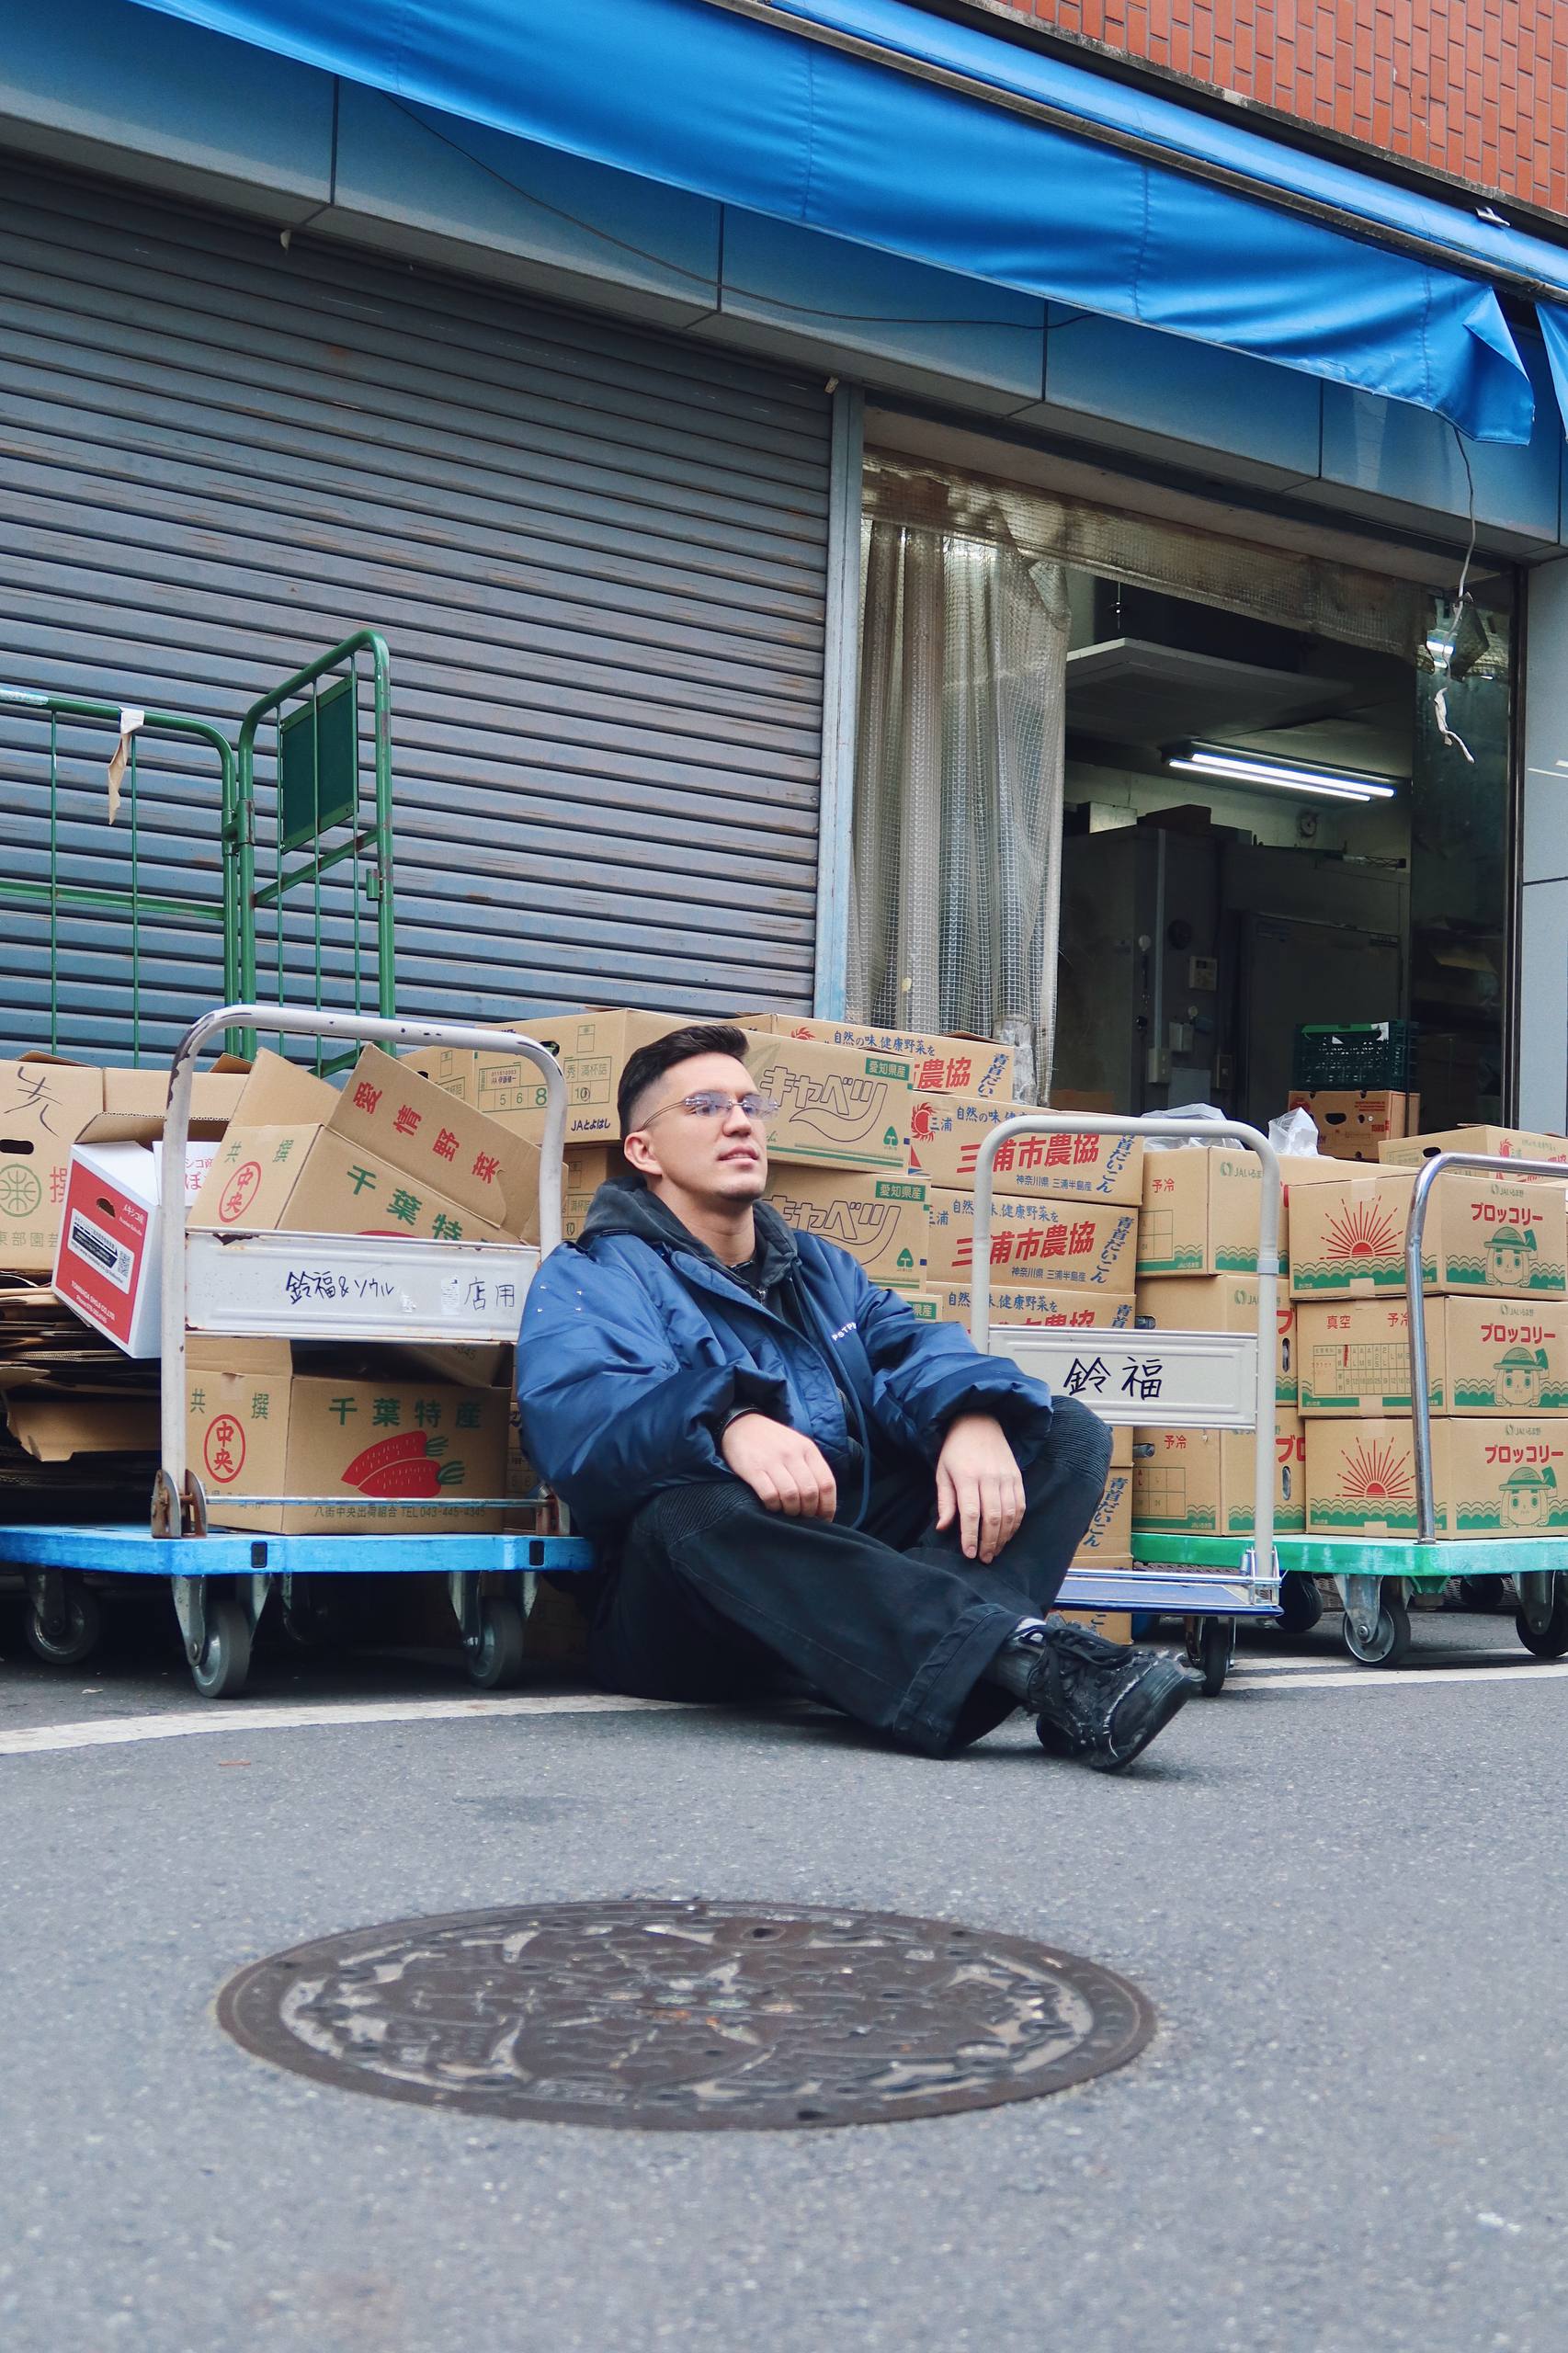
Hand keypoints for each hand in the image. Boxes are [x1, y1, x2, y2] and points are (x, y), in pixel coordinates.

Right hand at [721, 1412, 836, 1519]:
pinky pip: (769, 1495)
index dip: (827, 1506)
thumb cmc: (773, 1441)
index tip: (824, 1519)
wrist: (741, 1425)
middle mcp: (792, 1454)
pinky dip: (773, 1506)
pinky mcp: (753, 1469)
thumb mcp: (798, 1445)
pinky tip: (772, 1506)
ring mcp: (772, 1461)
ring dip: (791, 1511)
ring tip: (788, 1512)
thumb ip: (811, 1468)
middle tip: (803, 1517)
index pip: (826, 1483)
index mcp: (808, 1449)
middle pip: (809, 1492)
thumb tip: (822, 1502)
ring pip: (791, 1496)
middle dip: (808, 1512)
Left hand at [936, 1413, 1024, 1563]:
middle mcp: (989, 1477)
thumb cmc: (955, 1450)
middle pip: (993, 1517)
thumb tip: (943, 1528)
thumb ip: (945, 1501)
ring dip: (1003, 1537)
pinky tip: (1007, 1535)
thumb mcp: (942, 1472)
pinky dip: (1015, 1524)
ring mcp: (1006, 1477)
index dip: (971, 1536)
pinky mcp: (1017, 1477)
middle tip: (983, 1558)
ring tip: (994, 1551)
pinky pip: (1020, 1505)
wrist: (978, 1422)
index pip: (971, 1513)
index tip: (970, 1554)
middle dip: (989, 1542)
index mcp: (967, 1476)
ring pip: (1009, 1514)